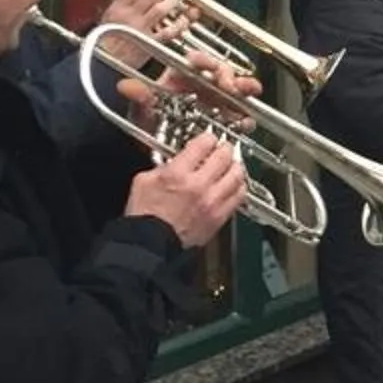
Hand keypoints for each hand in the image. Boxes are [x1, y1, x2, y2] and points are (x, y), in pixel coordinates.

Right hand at [91, 0, 191, 69]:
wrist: (101, 67)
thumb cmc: (104, 44)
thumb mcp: (107, 19)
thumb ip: (122, 3)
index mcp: (117, 8)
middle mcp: (128, 16)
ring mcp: (140, 30)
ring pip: (161, 8)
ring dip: (173, 4)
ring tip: (176, 4)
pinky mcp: (150, 44)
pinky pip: (169, 31)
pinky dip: (180, 25)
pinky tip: (183, 22)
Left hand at [121, 47, 255, 131]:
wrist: (153, 153)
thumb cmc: (146, 127)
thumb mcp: (140, 113)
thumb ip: (139, 98)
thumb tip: (125, 86)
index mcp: (179, 77)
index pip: (195, 60)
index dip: (205, 61)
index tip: (211, 68)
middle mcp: (199, 85)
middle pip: (219, 72)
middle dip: (229, 75)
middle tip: (231, 86)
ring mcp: (212, 102)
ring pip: (234, 89)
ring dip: (244, 89)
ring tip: (249, 93)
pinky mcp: (222, 120)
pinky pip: (237, 115)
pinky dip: (244, 117)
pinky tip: (246, 121)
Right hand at [125, 132, 244, 250]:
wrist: (150, 245)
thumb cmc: (144, 217)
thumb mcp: (143, 181)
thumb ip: (161, 166)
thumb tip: (173, 161)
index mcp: (177, 173)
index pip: (203, 144)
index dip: (208, 137)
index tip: (208, 139)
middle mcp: (198, 185)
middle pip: (224, 156)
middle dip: (225, 148)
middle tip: (223, 148)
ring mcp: (212, 201)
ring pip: (237, 175)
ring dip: (236, 166)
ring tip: (232, 165)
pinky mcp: (219, 217)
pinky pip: (239, 197)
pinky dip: (239, 187)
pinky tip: (234, 186)